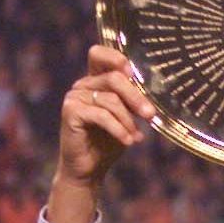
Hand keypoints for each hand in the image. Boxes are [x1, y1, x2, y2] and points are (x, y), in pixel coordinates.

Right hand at [56, 46, 155, 188]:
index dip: (115, 57)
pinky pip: (102, 115)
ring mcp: (74, 96)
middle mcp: (83, 85)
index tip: (132, 72)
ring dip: (128, 120)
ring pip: (111, 100)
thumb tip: (153, 94)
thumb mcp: (126, 118)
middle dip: (136, 97)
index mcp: (96, 81)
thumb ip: (132, 102)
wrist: (89, 168)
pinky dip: (119, 129)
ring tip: (135, 136)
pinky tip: (128, 141)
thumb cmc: (109, 142)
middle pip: (114, 78)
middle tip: (150, 115)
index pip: (99, 54)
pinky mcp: (70, 111)